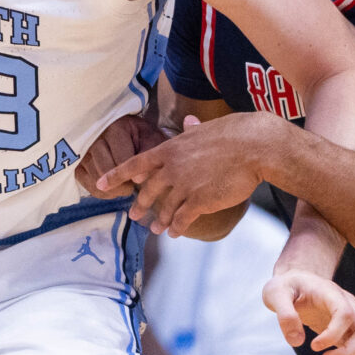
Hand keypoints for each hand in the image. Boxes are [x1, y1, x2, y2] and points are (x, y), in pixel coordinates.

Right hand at [75, 112, 166, 193]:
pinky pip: (89, 187)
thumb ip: (149, 153)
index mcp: (115, 128)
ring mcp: (82, 152)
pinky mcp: (77, 165)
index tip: (140, 178)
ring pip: (96, 182)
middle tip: (133, 186)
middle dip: (123, 185)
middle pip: (106, 172)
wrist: (121, 129)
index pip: (121, 161)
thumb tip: (138, 179)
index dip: (132, 174)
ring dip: (114, 190)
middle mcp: (94, 138)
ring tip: (125, 186)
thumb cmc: (138, 135)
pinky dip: (103, 193)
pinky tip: (113, 189)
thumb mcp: (150, 137)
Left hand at [100, 112, 284, 234]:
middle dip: (139, 205)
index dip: (115, 175)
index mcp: (169, 149)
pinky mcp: (199, 201)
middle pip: (147, 191)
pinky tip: (174, 232)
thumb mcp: (207, 129)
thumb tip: (189, 121)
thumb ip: (192, 130)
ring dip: (159, 220)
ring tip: (156, 228)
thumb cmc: (235, 134)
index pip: (134, 164)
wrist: (255, 147)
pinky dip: (176, 227)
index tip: (100, 184)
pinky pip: (181, 219)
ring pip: (164, 208)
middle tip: (133, 215)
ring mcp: (184, 186)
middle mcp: (171, 168)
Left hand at [263, 270, 354, 354]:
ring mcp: (352, 323)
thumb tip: (296, 341)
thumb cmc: (287, 287)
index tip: (313, 346)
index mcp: (332, 294)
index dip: (334, 334)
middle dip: (347, 354)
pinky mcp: (347, 336)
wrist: (296, 285)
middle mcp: (349, 307)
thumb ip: (285, 314)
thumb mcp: (276, 293)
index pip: (346, 314)